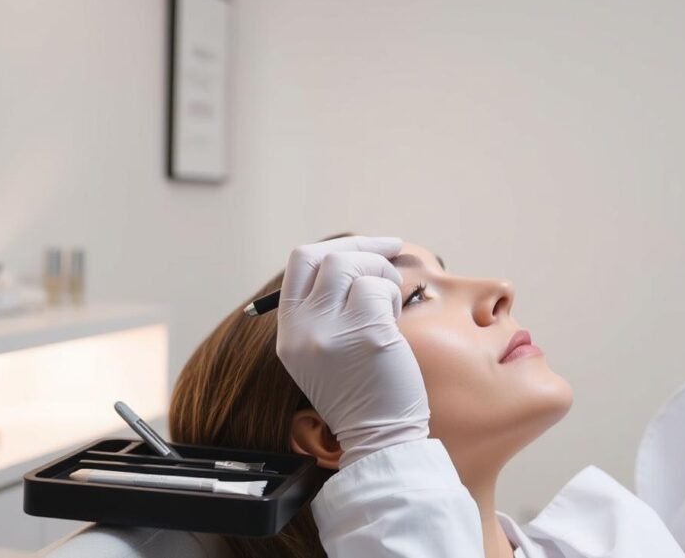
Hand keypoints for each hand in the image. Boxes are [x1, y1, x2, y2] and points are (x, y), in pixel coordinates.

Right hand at [275, 235, 430, 466]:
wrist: (380, 438)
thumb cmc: (365, 391)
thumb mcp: (325, 351)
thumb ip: (327, 310)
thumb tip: (356, 260)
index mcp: (289, 332)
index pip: (301, 263)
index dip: (337, 247)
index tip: (369, 248)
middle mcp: (301, 330)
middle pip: (324, 256)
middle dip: (364, 252)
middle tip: (389, 266)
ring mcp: (329, 332)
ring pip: (351, 266)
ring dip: (380, 274)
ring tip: (390, 303)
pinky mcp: (365, 335)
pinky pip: (378, 289)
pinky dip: (392, 295)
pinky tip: (394, 321)